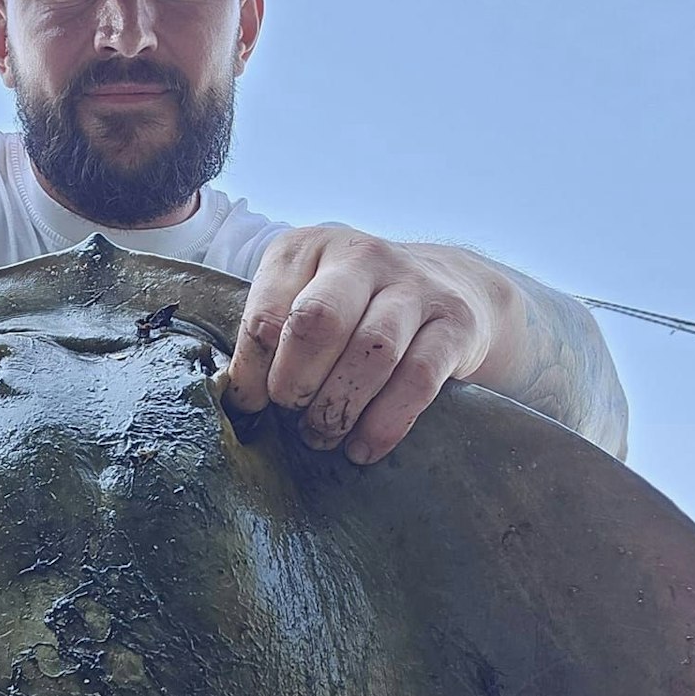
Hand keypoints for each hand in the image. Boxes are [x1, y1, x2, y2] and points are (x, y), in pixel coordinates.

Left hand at [225, 226, 504, 461]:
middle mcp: (362, 256)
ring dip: (340, 407)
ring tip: (324, 436)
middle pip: (319, 323)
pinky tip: (364, 446)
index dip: (252, 371)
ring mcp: (415, 285)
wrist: (451, 287)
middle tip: (293, 416)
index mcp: (308, 249)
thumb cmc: (354, 309)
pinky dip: (386, 423)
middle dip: (296, 384)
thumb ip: (271, 338)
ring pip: (373, 350)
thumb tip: (238, 401)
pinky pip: (418, 379)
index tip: (252, 406)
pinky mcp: (456, 323)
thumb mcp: (304, 301)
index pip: (267, 314)